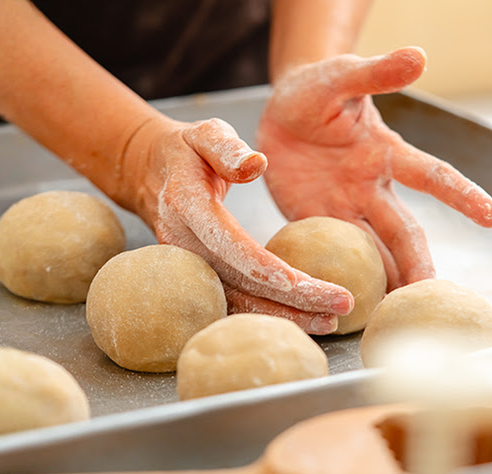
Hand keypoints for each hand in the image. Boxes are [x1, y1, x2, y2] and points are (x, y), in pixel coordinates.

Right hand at [118, 115, 353, 334]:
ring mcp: (190, 268)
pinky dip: (270, 315)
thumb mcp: (204, 133)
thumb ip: (227, 147)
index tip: (296, 281)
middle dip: (292, 299)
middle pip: (239, 282)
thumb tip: (256, 164)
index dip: (259, 264)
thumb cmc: (187, 152)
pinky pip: (234, 304)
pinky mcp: (199, 280)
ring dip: (285, 315)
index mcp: (187, 206)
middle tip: (340, 305)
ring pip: (237, 302)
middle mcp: (184, 246)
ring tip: (330, 323)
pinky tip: (306, 318)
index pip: (225, 241)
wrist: (151, 175)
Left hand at [257, 47, 491, 289]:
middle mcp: (372, 189)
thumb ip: (377, 72)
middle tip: (433, 297)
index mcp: (387, 155)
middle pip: (404, 233)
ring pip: (373, 252)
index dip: (462, 195)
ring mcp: (344, 210)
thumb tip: (420, 57)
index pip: (433, 177)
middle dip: (420, 264)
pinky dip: (340, 279)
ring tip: (397, 319)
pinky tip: (346, 309)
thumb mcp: (343, 77)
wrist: (282, 107)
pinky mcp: (314, 222)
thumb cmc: (321, 89)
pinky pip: (330, 255)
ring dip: (387, 283)